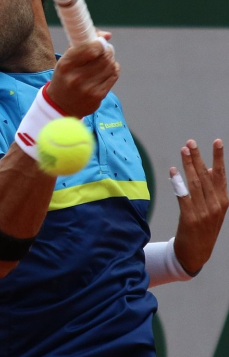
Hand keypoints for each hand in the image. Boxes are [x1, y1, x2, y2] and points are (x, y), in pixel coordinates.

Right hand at [46, 40, 119, 118]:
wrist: (60, 105)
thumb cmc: (65, 77)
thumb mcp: (66, 59)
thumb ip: (83, 43)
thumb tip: (107, 35)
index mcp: (66, 65)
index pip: (90, 49)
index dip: (99, 43)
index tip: (100, 42)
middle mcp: (76, 78)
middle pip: (104, 57)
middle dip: (107, 50)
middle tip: (105, 49)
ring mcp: (88, 89)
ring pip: (110, 65)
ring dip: (111, 59)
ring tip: (105, 59)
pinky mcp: (98, 96)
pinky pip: (113, 75)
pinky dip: (113, 69)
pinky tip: (106, 69)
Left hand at [172, 139, 227, 274]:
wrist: (196, 254)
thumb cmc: (203, 227)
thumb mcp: (213, 209)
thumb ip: (213, 189)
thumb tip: (210, 167)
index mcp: (223, 201)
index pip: (220, 175)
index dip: (218, 157)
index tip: (217, 141)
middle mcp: (215, 205)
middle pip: (205, 176)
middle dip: (198, 157)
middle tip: (190, 142)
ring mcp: (204, 212)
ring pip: (195, 183)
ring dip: (188, 165)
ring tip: (183, 150)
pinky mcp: (190, 218)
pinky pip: (183, 196)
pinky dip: (178, 182)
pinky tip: (173, 170)